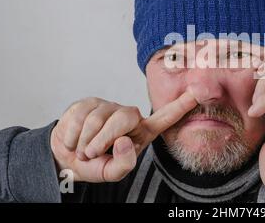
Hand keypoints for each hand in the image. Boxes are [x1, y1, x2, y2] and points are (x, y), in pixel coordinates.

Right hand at [50, 90, 196, 182]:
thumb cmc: (94, 163)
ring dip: (86, 141)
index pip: (166, 117)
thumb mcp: (111, 173)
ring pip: (99, 118)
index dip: (182, 104)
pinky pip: (81, 116)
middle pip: (124, 117)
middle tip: (91, 153)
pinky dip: (73, 135)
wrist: (64, 156)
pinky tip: (74, 140)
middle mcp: (129, 116)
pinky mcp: (89, 102)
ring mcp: (109, 107)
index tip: (199, 91)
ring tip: (83, 149)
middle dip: (103, 139)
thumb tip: (124, 139)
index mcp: (141, 132)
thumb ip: (123, 164)